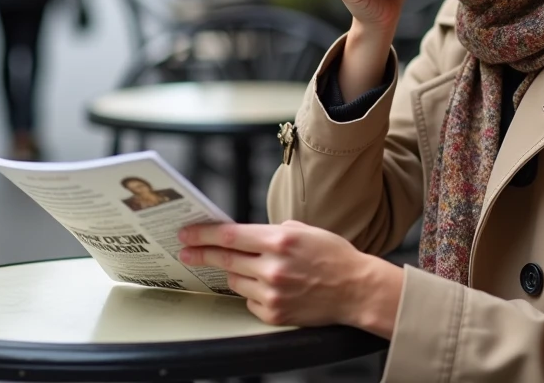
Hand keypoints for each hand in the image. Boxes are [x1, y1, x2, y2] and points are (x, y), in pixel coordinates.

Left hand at [178, 220, 401, 337]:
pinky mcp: (275, 314)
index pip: (229, 236)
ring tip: (250, 268)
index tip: (186, 234)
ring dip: (235, 273)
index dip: (203, 234)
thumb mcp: (304, 230)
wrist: (357, 289)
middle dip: (202, 255)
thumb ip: (272, 232)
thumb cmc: (333, 256)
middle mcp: (273, 267)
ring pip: (235, 281)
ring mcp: (273, 293)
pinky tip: (269, 286)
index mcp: (280, 240)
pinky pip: (249, 301)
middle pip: (225, 260)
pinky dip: (252, 292)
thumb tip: (242, 236)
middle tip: (187, 252)